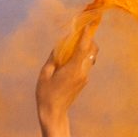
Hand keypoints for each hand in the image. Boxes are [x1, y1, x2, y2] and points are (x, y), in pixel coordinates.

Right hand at [37, 11, 101, 136]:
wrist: (54, 113)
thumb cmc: (46, 93)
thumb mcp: (45, 73)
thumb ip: (54, 57)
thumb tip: (60, 45)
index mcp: (73, 69)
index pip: (84, 48)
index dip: (87, 34)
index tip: (89, 23)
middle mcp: (82, 72)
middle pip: (92, 50)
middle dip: (89, 39)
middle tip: (79, 32)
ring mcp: (85, 77)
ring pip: (91, 57)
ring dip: (85, 48)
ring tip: (72, 45)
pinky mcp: (83, 81)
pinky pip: (86, 64)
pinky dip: (81, 56)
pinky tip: (69, 58)